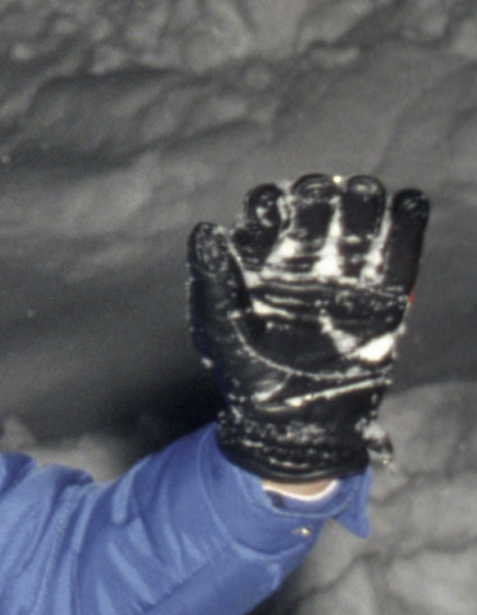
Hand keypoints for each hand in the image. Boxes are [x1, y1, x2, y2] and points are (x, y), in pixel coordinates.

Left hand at [188, 173, 427, 478]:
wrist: (293, 420)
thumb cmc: (247, 374)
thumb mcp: (219, 326)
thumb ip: (211, 276)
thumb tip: (204, 228)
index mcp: (264, 259)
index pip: (272, 206)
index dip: (272, 203)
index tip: (270, 217)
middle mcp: (306, 258)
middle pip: (319, 199)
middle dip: (319, 194)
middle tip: (316, 206)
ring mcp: (347, 272)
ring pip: (361, 210)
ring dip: (361, 197)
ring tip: (357, 202)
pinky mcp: (386, 292)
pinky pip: (404, 244)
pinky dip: (409, 215)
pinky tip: (403, 205)